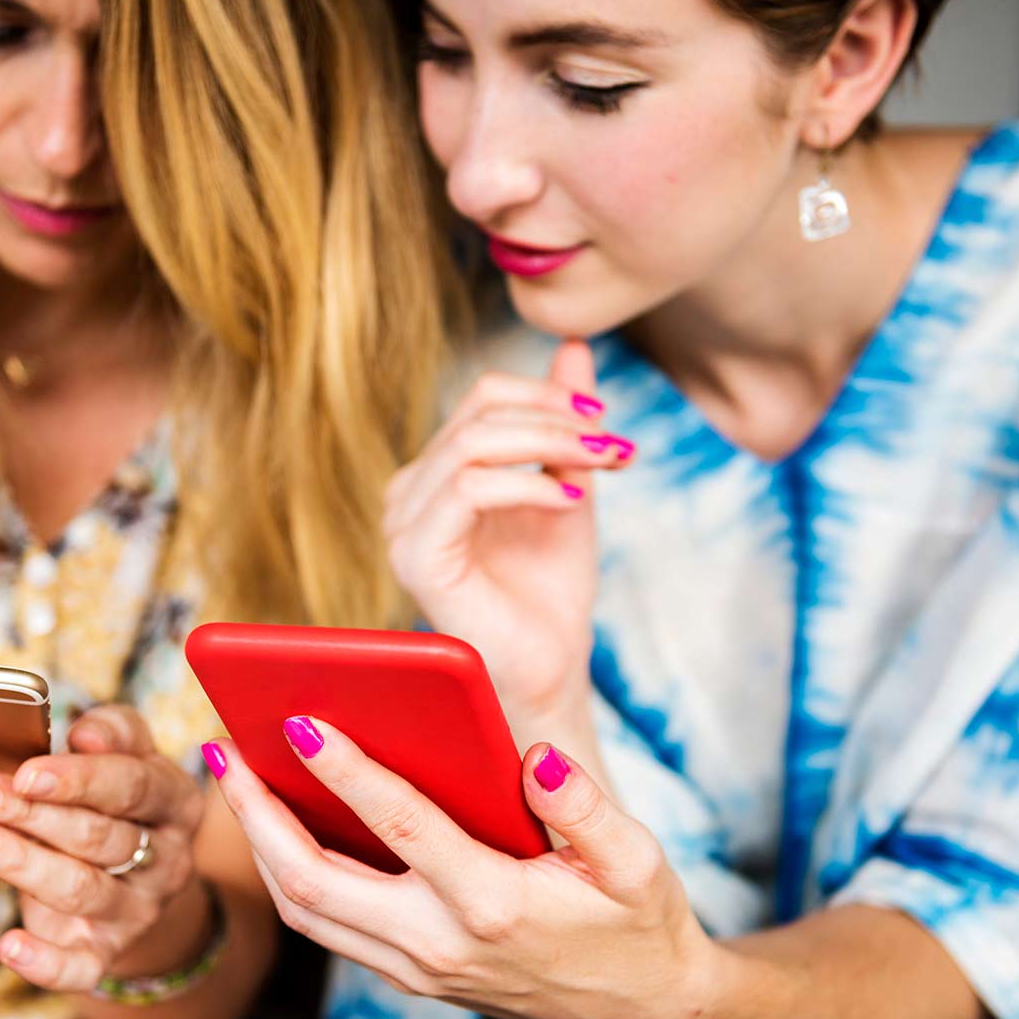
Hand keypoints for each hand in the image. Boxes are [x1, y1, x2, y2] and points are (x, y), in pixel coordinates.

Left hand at [0, 704, 210, 990]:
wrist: (136, 878)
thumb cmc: (117, 800)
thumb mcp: (128, 755)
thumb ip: (113, 732)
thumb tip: (88, 735)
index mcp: (176, 803)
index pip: (131, 787)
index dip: (77, 780)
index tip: (24, 772)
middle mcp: (167, 861)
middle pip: (97, 837)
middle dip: (29, 813)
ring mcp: (138, 911)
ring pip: (79, 889)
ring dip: (18, 861)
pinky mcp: (106, 953)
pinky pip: (78, 966)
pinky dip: (44, 961)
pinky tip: (8, 944)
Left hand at [203, 719, 717, 1018]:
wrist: (642, 1014)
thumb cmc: (638, 926)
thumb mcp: (636, 863)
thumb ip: (585, 806)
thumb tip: (535, 754)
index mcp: (492, 904)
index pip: (402, 827)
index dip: (347, 772)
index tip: (300, 721)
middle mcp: (439, 942)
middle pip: (314, 880)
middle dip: (258, 813)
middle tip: (224, 748)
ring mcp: (415, 966)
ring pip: (306, 910)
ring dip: (258, 843)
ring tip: (233, 777)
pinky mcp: (408, 973)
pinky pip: (325, 924)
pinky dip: (286, 872)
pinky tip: (276, 821)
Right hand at [384, 339, 624, 715]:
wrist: (549, 671)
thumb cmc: (551, 591)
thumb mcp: (567, 484)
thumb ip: (563, 422)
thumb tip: (577, 346)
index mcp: (437, 474)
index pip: (483, 398)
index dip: (548, 396)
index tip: (607, 421)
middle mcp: (409, 493)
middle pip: (479, 411)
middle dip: (556, 416)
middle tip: (613, 441)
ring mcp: (404, 524)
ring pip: (473, 443)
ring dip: (551, 444)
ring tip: (603, 463)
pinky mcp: (415, 556)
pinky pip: (468, 489)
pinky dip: (527, 484)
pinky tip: (571, 500)